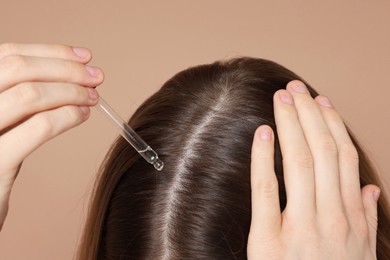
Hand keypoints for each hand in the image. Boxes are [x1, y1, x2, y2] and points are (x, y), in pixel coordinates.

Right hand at [0, 43, 103, 229]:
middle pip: (18, 68)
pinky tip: (82, 116)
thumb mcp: (0, 123)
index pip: (7, 55)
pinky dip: (67, 116)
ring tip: (93, 97)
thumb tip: (66, 78)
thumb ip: (19, 100)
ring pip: (29, 94)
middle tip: (96, 76)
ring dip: (70, 92)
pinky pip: (38, 128)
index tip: (84, 57)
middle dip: (65, 69)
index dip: (50, 52)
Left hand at [247, 80, 378, 258]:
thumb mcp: (362, 254)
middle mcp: (331, 218)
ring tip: (281, 100)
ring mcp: (302, 228)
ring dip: (290, 126)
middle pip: (323, 153)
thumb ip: (368, 220)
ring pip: (300, 163)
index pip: (344, 159)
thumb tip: (371, 190)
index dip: (332, 126)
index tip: (321, 102)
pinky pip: (267, 191)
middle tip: (295, 89)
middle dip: (308, 116)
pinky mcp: (269, 240)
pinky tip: (263, 134)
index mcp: (352, 218)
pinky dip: (265, 159)